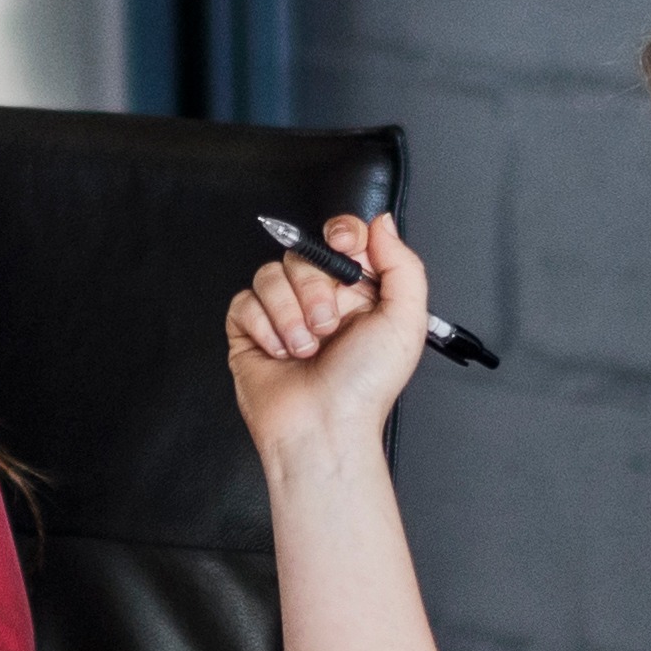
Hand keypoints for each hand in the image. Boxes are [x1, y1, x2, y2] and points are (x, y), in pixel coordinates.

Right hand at [222, 209, 442, 472]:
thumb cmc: (365, 386)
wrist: (324, 428)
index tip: (343, 246)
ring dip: (290, 314)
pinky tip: (280, 353)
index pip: (343, 238)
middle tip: (328, 325)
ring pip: (271, 274)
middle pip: (303, 253)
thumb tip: (381, 223)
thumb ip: (402, 264)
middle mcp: (320, 300)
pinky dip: (265, 327)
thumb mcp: (405, 321)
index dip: (341, 233)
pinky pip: (244, 300)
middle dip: (316, 289)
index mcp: (358, 293)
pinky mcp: (250, 331)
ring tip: (306, 348)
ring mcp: (283, 315)